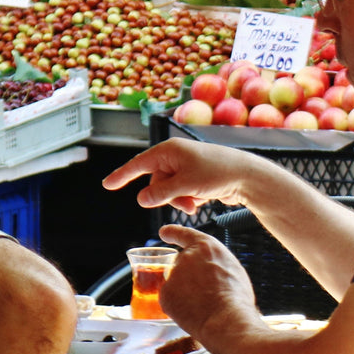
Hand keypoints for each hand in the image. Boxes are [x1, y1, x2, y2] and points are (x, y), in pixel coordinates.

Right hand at [102, 138, 256, 214]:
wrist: (246, 176)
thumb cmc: (218, 173)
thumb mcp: (186, 185)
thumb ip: (161, 193)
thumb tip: (140, 199)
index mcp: (169, 151)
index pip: (139, 164)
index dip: (122, 175)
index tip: (107, 185)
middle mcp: (175, 156)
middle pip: (155, 182)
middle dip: (166, 196)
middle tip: (185, 201)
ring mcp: (185, 167)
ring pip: (168, 190)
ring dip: (178, 200)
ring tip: (194, 203)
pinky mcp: (194, 177)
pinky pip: (180, 192)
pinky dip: (187, 199)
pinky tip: (200, 200)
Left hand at [154, 225, 257, 338]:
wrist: (226, 319)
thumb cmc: (235, 298)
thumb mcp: (232, 269)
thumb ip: (215, 263)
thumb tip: (210, 271)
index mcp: (205, 247)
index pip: (184, 234)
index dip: (173, 232)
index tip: (164, 232)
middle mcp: (186, 256)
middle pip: (182, 265)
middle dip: (189, 278)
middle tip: (205, 294)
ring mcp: (173, 275)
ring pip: (176, 284)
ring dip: (185, 293)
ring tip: (204, 306)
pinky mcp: (165, 294)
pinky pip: (171, 300)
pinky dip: (179, 307)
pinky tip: (194, 313)